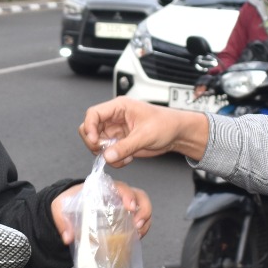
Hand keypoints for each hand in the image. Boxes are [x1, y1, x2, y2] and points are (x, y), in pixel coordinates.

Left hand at [50, 182, 152, 242]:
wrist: (70, 209)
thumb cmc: (68, 203)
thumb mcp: (60, 208)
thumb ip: (62, 220)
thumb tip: (68, 237)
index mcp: (104, 189)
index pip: (121, 187)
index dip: (128, 195)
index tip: (130, 207)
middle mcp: (118, 196)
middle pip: (139, 196)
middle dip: (143, 209)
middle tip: (137, 224)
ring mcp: (124, 207)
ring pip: (143, 208)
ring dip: (145, 221)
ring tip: (138, 234)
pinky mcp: (126, 219)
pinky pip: (140, 221)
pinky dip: (142, 229)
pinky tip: (137, 237)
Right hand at [79, 97, 208, 165]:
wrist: (177, 134)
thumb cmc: (166, 124)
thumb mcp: (145, 135)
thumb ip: (125, 146)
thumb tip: (107, 156)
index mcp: (119, 107)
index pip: (93, 114)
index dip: (89, 127)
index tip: (95, 141)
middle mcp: (114, 119)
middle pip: (90, 130)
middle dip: (96, 143)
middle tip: (107, 152)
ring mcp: (116, 132)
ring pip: (97, 144)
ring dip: (106, 154)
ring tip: (124, 156)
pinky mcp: (120, 143)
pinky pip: (108, 154)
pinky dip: (114, 160)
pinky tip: (128, 159)